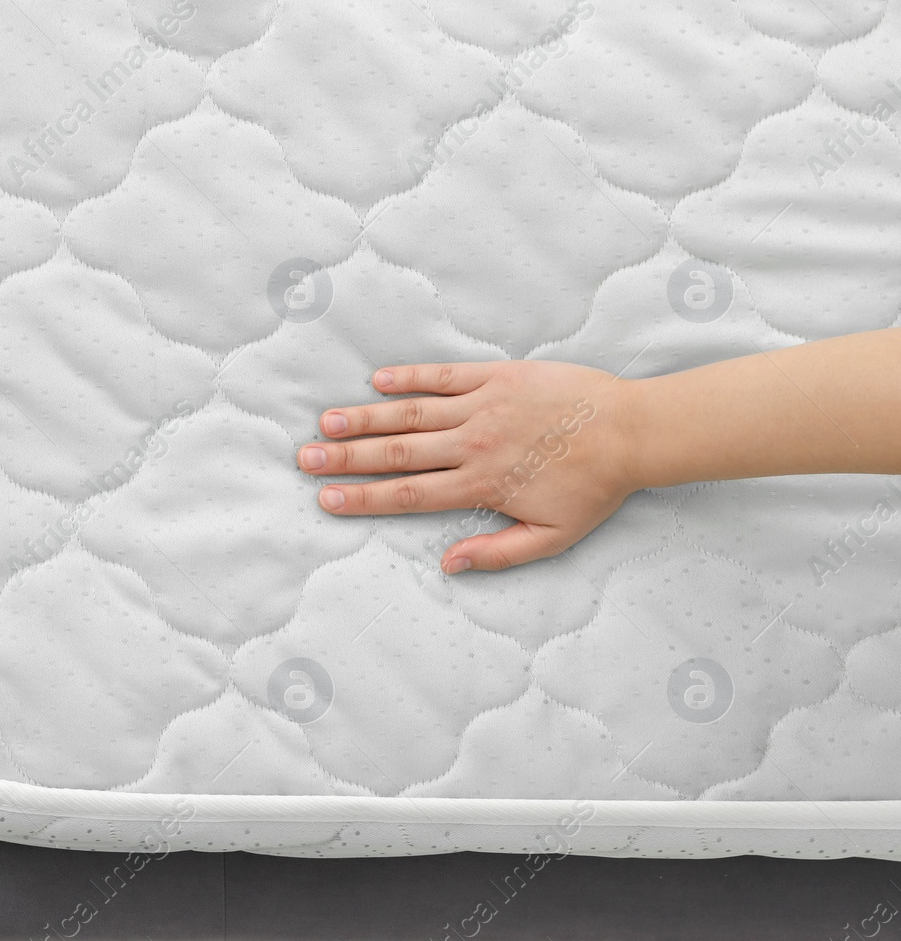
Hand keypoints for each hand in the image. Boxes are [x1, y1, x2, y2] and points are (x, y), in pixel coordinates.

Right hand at [296, 361, 639, 573]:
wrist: (633, 432)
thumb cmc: (595, 487)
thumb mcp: (552, 537)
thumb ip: (498, 553)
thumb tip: (449, 564)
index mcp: (482, 486)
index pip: (409, 494)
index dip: (363, 498)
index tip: (327, 498)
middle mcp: (473, 445)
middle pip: (397, 454)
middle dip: (346, 458)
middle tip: (306, 458)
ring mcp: (483, 407)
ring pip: (412, 415)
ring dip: (366, 419)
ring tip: (327, 422)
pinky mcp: (499, 377)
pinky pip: (445, 376)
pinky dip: (411, 377)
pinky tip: (379, 380)